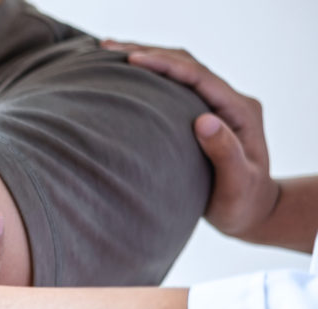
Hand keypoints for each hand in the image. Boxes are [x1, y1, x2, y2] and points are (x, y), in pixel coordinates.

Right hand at [102, 40, 278, 240]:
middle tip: (108, 48)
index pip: (198, 76)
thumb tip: (203, 121)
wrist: (251, 211)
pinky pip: (174, 86)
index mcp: (239, 110)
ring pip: (179, 71)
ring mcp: (215, 105)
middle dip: (149, 53)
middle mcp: (228, 101)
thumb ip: (225, 152)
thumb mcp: (238, 183)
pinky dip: (150, 77)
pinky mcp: (201, 113)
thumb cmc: (242, 202)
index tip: (133, 59)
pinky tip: (124, 76)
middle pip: (187, 65)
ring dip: (147, 58)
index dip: (165, 65)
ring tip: (108, 52)